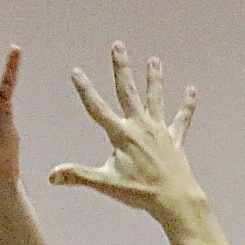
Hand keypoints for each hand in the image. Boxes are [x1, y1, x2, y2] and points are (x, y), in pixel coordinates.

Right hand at [50, 43, 198, 220]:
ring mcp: (159, 131)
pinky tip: (192, 91)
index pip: (98, 108)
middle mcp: (140, 126)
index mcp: (122, 135)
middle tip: (118, 45)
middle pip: (128, 91)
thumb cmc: (139, 193)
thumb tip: (52, 176)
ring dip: (154, 79)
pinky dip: (187, 106)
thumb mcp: (105, 184)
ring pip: (155, 99)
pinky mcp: (174, 140)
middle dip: (121, 68)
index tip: (76, 71)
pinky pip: (181, 120)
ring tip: (154, 60)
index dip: (85, 90)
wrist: (174, 199)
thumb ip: (78, 176)